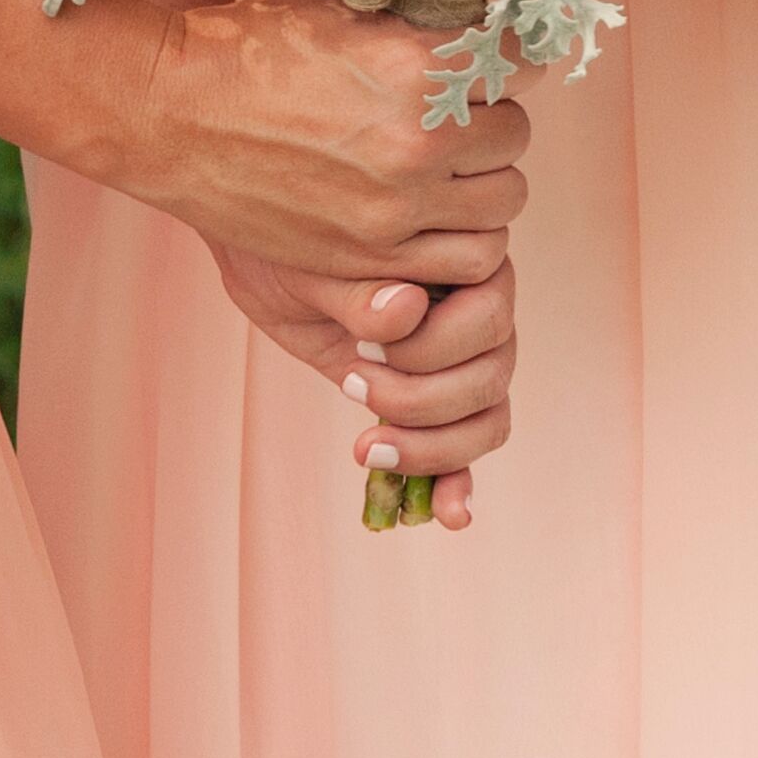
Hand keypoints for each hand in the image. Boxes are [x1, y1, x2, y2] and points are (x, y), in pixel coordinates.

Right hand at [103, 0, 528, 278]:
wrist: (169, 110)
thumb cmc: (256, 44)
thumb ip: (426, 8)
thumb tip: (494, 4)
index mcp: (421, 62)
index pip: (524, 62)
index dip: (509, 58)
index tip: (490, 60)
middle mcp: (420, 136)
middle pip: (517, 135)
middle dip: (491, 122)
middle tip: (455, 116)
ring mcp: (397, 203)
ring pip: (504, 200)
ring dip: (483, 182)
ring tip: (445, 167)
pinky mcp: (370, 254)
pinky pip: (469, 257)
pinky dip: (461, 235)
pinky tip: (430, 212)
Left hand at [209, 251, 518, 528]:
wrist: (266, 246)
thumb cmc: (294, 242)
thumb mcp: (315, 260)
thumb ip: (363, 286)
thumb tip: (408, 308)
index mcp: (466, 264)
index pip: (489, 320)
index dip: (433, 348)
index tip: (362, 351)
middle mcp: (478, 313)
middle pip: (491, 378)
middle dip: (423, 402)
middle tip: (352, 387)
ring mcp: (462, 360)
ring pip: (486, 418)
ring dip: (432, 448)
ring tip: (364, 449)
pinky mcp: (433, 400)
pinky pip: (464, 446)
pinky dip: (457, 482)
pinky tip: (452, 515)